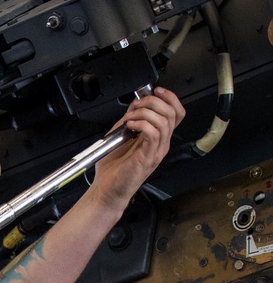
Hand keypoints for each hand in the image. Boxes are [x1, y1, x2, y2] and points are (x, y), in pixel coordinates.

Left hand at [92, 87, 184, 208]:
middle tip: (137, 106)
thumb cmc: (113, 169)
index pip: (176, 112)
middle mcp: (161, 144)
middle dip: (153, 102)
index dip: (170, 97)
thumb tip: (136, 101)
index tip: (156, 91)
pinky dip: (142, 123)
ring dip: (145, 112)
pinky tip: (131, 125)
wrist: (106, 190)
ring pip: (164, 121)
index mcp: (158, 138)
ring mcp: (156, 151)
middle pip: (172, 113)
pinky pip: (153, 133)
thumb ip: (132, 117)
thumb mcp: (122, 135)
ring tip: (131, 118)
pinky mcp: (147, 157)